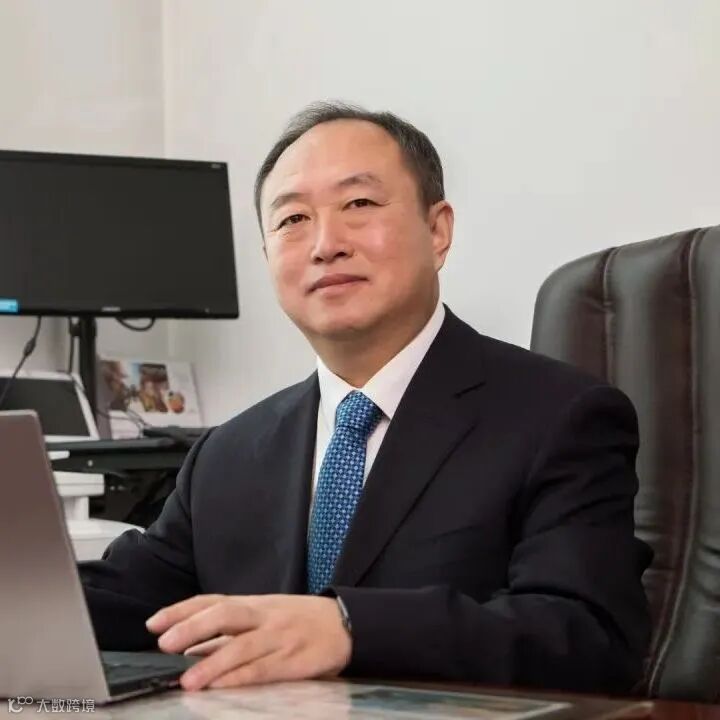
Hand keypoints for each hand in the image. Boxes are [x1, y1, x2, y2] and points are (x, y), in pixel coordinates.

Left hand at [145, 594, 351, 690]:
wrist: (345, 623)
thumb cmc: (299, 620)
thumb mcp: (266, 614)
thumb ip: (233, 628)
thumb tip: (191, 646)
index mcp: (254, 604)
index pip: (213, 602)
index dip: (182, 610)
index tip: (153, 622)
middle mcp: (263, 616)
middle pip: (224, 615)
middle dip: (192, 628)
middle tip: (164, 643)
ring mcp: (279, 637)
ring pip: (242, 646)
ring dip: (212, 664)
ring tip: (187, 680)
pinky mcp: (294, 660)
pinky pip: (263, 669)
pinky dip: (240, 678)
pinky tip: (221, 687)